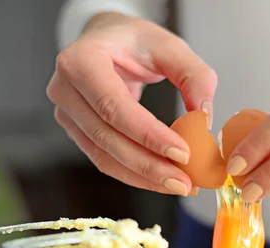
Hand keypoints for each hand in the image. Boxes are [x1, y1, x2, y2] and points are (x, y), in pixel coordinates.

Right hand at [47, 13, 216, 195]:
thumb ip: (194, 75)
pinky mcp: (77, 132)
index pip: (113, 106)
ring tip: (181, 186)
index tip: (183, 153)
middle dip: (150, 166)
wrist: (107, 40)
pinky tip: (164, 180)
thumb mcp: (169, 46)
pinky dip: (136, 175)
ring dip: (145, 177)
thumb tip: (204, 117)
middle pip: (107, 138)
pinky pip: (105, 161)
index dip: (148, 135)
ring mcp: (66, 113)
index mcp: (80, 60)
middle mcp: (65, 89)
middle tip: (186, 183)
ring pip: (104, 157)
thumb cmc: (135, 41)